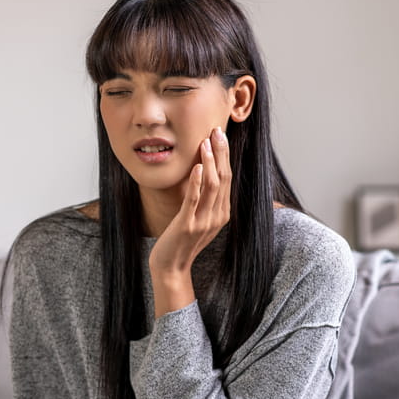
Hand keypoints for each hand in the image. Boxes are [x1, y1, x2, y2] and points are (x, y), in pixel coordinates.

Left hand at [148, 126, 230, 316]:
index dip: (225, 156)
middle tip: (217, 131)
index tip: (221, 136)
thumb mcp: (199, 218)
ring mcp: (203, 221)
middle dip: (221, 153)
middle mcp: (217, 216)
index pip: (227, 178)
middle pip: (223, 178)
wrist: (171, 267)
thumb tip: (203, 174)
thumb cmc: (181, 241)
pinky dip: (195, 181)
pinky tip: (195, 166)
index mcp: (222, 213)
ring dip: (209, 162)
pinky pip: (193, 200)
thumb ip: (205, 200)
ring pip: (212, 186)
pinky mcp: (187, 224)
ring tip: (205, 142)